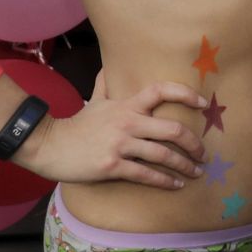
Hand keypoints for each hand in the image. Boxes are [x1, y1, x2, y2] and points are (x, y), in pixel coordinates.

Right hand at [14, 76, 208, 188]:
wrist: (47, 146)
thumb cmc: (76, 125)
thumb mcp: (94, 101)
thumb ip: (106, 85)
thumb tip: (110, 66)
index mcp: (127, 105)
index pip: (162, 90)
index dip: (186, 94)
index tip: (204, 105)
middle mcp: (128, 122)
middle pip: (173, 130)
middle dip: (194, 144)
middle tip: (204, 153)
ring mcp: (120, 145)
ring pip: (163, 155)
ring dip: (185, 165)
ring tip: (196, 172)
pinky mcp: (112, 165)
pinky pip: (146, 174)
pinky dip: (165, 181)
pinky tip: (176, 184)